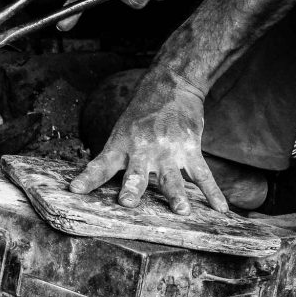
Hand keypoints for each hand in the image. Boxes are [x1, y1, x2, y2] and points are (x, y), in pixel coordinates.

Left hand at [69, 66, 228, 214]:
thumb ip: (115, 159)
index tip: (75, 190)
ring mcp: (168, 151)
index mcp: (121, 146)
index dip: (87, 179)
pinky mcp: (190, 149)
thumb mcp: (121, 132)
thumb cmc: (141, 114)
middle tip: (127, 202)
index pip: (100, 166)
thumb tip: (96, 184)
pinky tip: (220, 208)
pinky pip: (202, 174)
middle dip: (132, 188)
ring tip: (181, 210)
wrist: (171, 86)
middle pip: (136, 173)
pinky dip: (213, 192)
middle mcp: (143, 150)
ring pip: (172, 177)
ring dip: (176, 195)